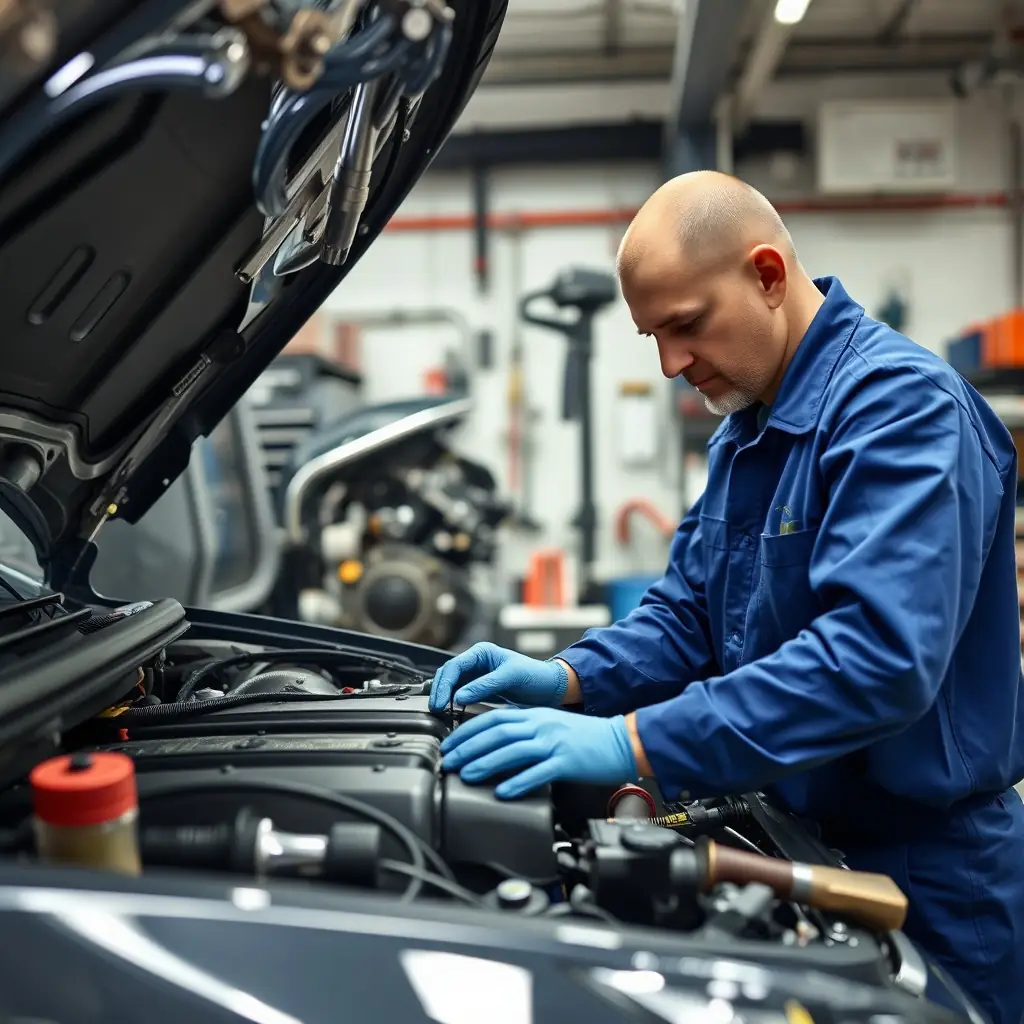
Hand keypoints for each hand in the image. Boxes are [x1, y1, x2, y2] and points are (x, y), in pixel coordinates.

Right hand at [428, 643, 567, 711]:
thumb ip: (485, 686)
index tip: (442, 702)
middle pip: (447, 675)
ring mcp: (475, 676)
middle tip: (436, 709)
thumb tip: (459, 697)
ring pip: (450, 685)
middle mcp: (475, 662)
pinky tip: (448, 713)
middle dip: (440, 691)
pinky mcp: (478, 689)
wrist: (549, 687)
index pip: (454, 666)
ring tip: (439, 713)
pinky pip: (459, 694)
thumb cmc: (534, 675)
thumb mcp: (511, 677)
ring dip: (443, 697)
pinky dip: (452, 702)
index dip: (444, 684)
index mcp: (481, 652)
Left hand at [440, 706, 636, 799]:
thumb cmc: (585, 737)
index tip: (451, 745)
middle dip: (468, 747)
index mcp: (535, 715)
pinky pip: (538, 772)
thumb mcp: (551, 724)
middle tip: (450, 761)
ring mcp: (553, 742)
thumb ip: (525, 730)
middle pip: (497, 732)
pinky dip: (518, 782)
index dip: (467, 731)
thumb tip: (494, 743)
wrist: (621, 741)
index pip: (492, 718)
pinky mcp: (566, 761)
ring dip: (486, 763)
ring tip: (468, 774)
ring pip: (512, 750)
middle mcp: (541, 725)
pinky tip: (503, 792)